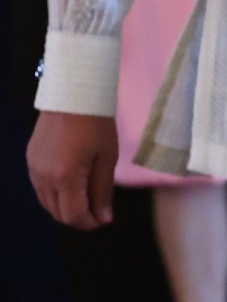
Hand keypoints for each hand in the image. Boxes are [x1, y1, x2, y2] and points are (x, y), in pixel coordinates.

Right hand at [27, 111, 117, 229]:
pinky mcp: (30, 159)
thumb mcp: (107, 156)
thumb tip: (103, 219)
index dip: (89, 223)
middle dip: (78, 216)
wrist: (73, 92)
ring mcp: (34, 169)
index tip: (103, 220)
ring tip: (85, 195)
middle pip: (57, 213)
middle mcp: (44, 178)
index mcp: (65, 177)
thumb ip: (103, 190)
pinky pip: (40, 187)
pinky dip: (54, 192)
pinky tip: (69, 183)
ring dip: (64, 206)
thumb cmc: (97, 122)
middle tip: (97, 208)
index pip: (73, 215)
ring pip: (46, 202)